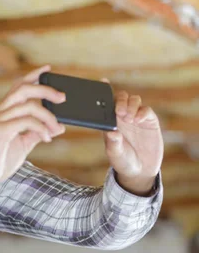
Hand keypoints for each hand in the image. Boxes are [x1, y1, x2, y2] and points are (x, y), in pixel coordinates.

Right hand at [0, 65, 65, 200]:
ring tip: (56, 128)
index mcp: (4, 111)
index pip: (18, 86)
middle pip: (24, 89)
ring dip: (48, 116)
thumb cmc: (0, 159)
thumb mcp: (24, 144)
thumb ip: (38, 132)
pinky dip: (41, 128)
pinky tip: (47, 138)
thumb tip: (59, 126)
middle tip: (63, 98)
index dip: (33, 75)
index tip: (48, 69)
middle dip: (46, 90)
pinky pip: (26, 122)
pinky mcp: (0, 130)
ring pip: (29, 106)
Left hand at [101, 80, 163, 195]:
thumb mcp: (115, 154)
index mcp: (109, 121)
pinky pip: (146, 110)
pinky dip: (142, 112)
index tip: (102, 81)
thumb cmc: (123, 161)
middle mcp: (122, 117)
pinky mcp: (149, 121)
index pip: (106, 103)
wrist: (141, 170)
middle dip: (120, 100)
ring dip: (130, 105)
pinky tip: (138, 120)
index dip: (104, 91)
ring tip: (129, 119)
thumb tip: (111, 132)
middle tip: (119, 113)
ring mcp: (136, 117)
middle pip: (121, 97)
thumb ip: (113, 143)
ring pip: (134, 100)